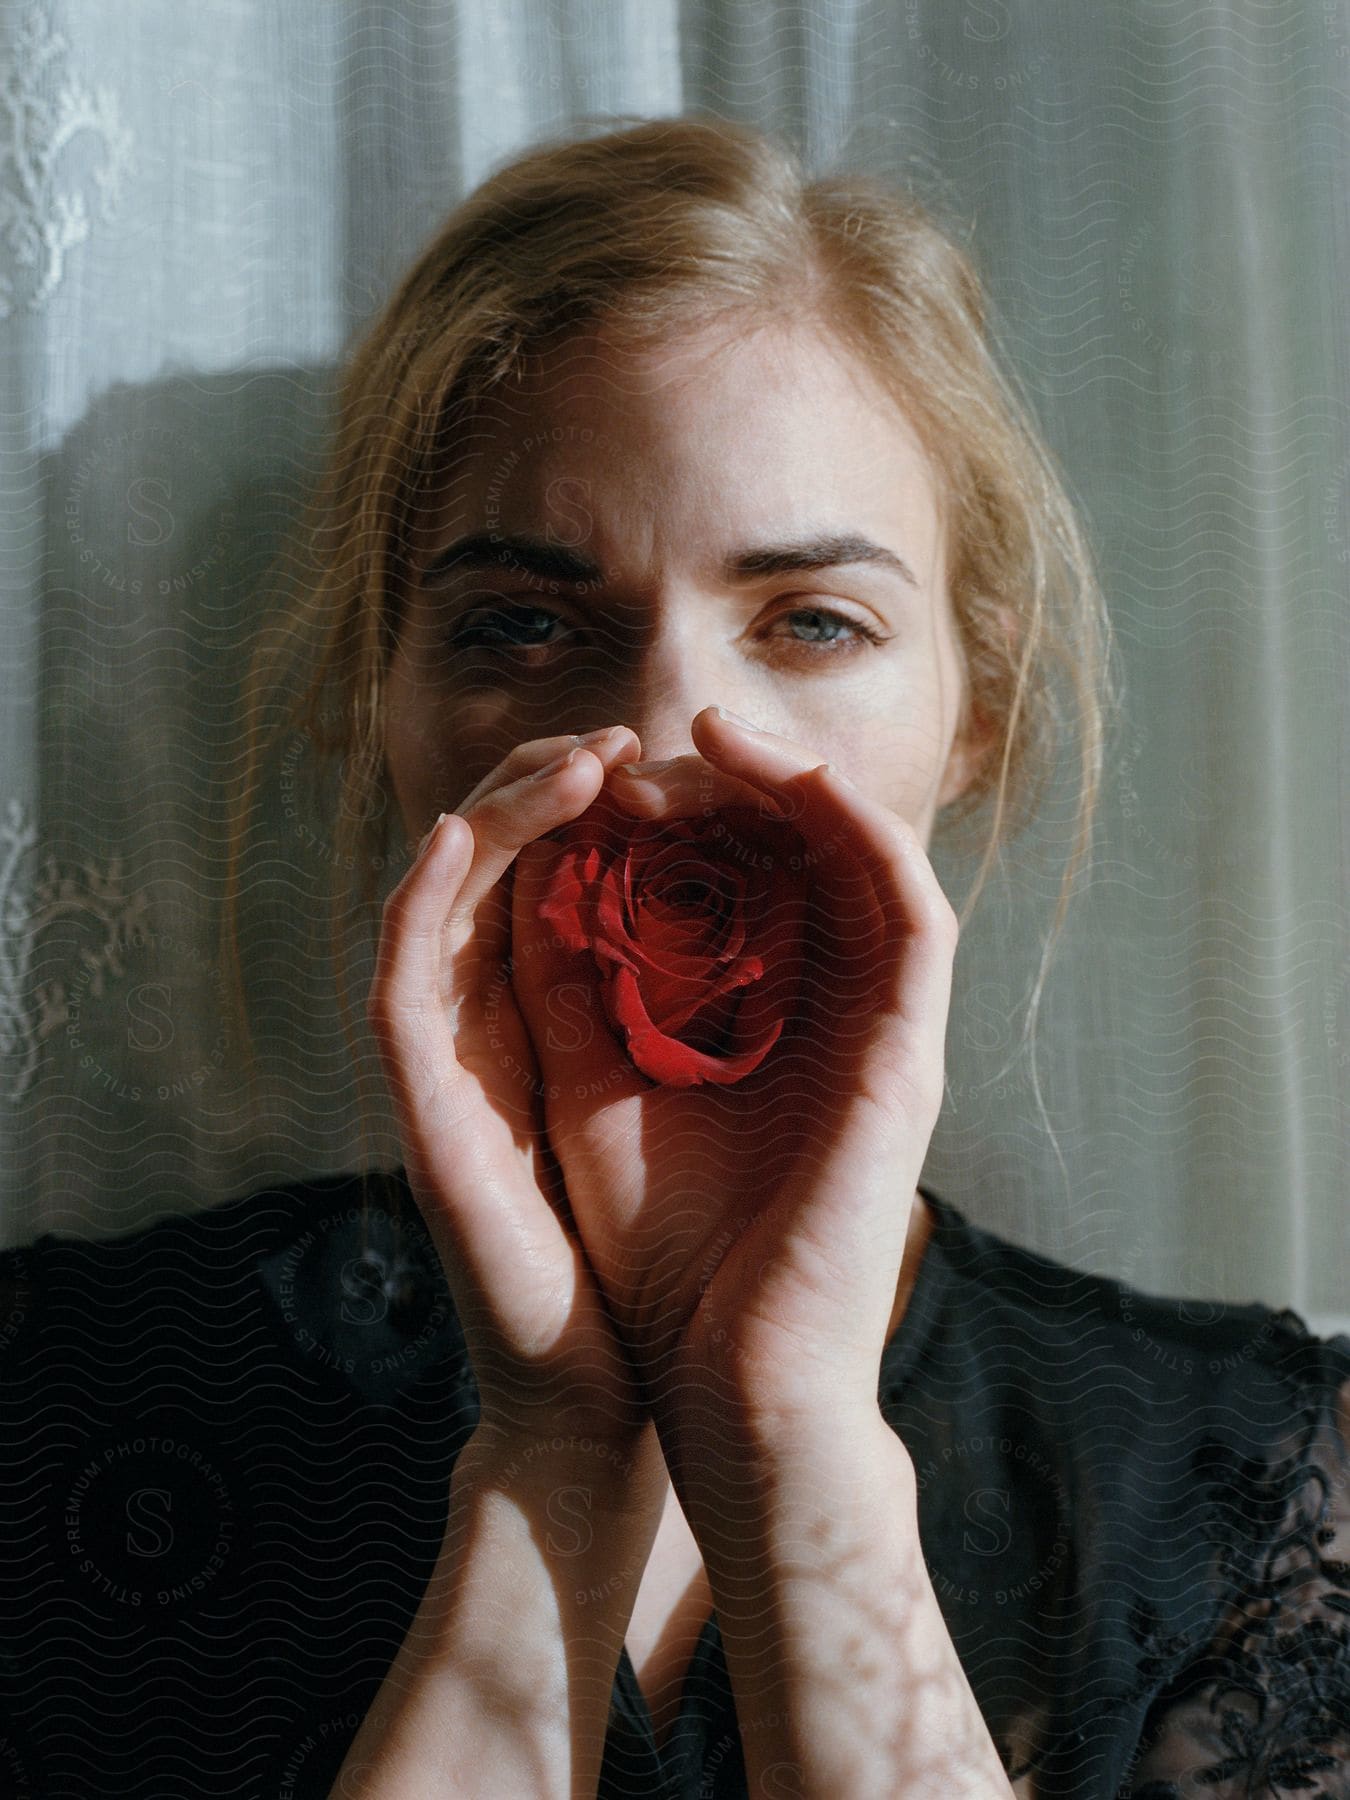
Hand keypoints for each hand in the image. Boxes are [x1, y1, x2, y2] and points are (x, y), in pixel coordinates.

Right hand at [366, 725, 664, 1466]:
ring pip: (440, 901)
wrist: (668, 1382)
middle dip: (554, 788)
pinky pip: (401, 985)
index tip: (679, 764)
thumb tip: (759, 904)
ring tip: (572, 759)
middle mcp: (497, 1030)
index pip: (558, 873)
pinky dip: (418, 903)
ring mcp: (455, 1070)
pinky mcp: (431, 1116)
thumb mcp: (706, 1092)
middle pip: (499, 868)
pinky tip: (450, 836)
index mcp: (562, 1020)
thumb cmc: (691, 1250)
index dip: (600, 803)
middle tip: (624, 741)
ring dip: (494, 818)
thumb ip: (693, 1001)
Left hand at [509, 707, 959, 1470]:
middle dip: (729, 787)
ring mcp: (882, 1035)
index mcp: (767, 1026)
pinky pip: (909, 910)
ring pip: (868, 861)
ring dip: (798, 785)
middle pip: (807, 857)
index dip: (681, 814)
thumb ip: (574, 988)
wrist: (718, 1383)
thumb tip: (536, 875)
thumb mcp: (590, 1086)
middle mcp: (835, 1018)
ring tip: (713, 739)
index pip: (743, 881)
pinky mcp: (909, 1057)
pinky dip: (856, 832)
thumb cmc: (660, 1258)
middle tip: (645, 756)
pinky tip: (782, 783)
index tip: (599, 783)